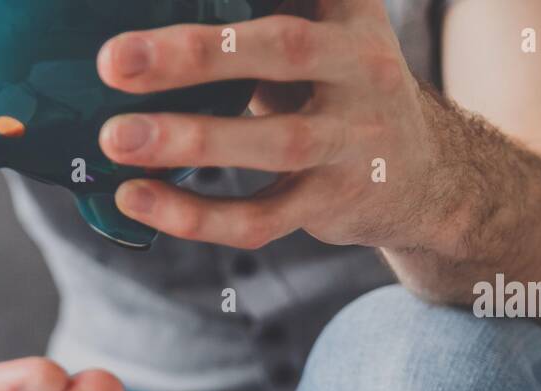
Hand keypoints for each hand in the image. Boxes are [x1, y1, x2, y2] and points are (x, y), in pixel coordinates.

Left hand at [96, 0, 438, 249]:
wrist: (427, 174)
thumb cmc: (339, 87)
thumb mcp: (324, 29)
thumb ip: (258, 17)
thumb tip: (145, 27)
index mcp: (347, 11)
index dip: (235, 0)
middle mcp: (360, 67)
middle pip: (282, 50)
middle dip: (196, 53)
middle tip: (114, 60)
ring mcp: (352, 140)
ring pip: (273, 143)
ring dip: (189, 140)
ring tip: (116, 138)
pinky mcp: (332, 202)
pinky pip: (261, 218)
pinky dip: (194, 215)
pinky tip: (136, 198)